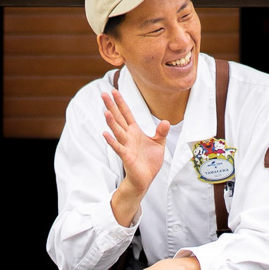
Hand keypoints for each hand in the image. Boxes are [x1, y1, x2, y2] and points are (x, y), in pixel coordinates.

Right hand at [102, 89, 169, 206]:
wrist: (146, 178)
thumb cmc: (149, 161)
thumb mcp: (159, 143)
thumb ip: (161, 132)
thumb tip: (166, 121)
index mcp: (135, 131)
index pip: (126, 114)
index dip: (121, 103)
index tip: (114, 91)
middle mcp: (128, 136)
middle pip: (118, 118)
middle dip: (111, 106)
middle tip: (103, 94)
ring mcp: (126, 145)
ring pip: (117, 131)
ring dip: (111, 122)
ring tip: (105, 111)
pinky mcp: (126, 156)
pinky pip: (118, 147)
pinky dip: (112, 141)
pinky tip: (105, 134)